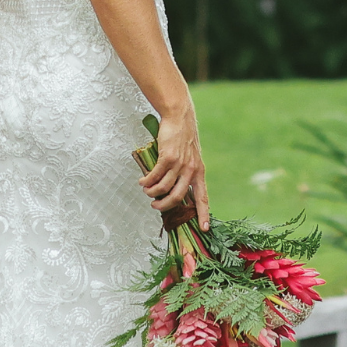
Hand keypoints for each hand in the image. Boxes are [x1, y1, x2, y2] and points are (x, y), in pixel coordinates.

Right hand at [141, 106, 208, 227]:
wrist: (180, 117)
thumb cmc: (182, 137)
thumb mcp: (190, 156)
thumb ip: (185, 172)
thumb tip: (172, 189)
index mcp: (199, 172)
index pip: (203, 197)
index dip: (203, 214)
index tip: (204, 228)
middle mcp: (191, 170)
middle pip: (178, 197)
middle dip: (165, 206)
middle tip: (155, 206)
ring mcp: (180, 164)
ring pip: (164, 188)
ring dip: (152, 192)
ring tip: (146, 190)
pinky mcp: (168, 158)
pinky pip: (155, 176)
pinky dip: (147, 181)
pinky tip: (142, 180)